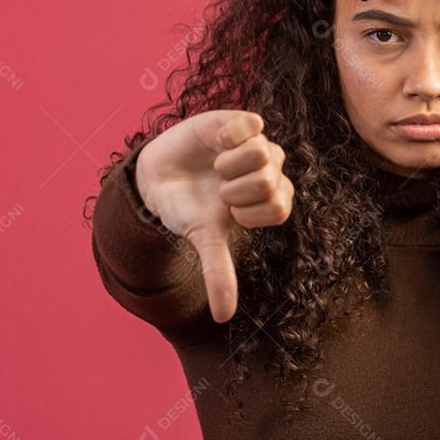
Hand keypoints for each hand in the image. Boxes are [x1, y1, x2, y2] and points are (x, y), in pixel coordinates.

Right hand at [135, 109, 294, 322]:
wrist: (159, 177)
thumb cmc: (189, 208)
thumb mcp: (205, 240)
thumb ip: (219, 273)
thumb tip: (223, 317)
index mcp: (273, 199)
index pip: (279, 208)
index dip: (247, 212)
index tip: (228, 213)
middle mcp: (272, 171)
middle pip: (270, 180)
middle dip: (234, 190)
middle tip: (219, 189)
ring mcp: (258, 145)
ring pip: (262, 153)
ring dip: (229, 165)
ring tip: (216, 167)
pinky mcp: (241, 122)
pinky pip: (252, 124)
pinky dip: (229, 136)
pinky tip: (216, 143)